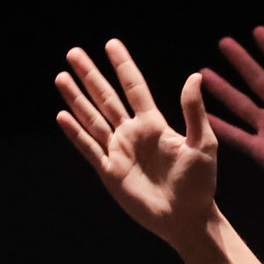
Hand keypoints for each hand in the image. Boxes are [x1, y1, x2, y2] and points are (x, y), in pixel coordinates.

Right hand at [55, 41, 220, 244]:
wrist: (187, 218)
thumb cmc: (201, 183)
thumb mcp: (203, 143)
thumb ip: (194, 111)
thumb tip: (194, 76)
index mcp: (154, 124)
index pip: (134, 87)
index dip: (122, 66)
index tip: (111, 44)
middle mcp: (132, 134)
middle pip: (106, 98)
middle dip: (90, 75)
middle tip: (74, 52)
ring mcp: (119, 152)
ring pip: (92, 118)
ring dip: (76, 98)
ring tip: (61, 77)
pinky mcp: (110, 172)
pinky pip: (89, 148)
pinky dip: (75, 133)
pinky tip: (62, 116)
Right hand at [198, 28, 263, 202]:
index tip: (257, 30)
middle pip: (256, 79)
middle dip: (241, 61)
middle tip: (224, 42)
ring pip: (240, 103)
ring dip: (223, 89)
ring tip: (204, 74)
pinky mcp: (260, 150)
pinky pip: (235, 135)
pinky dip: (219, 125)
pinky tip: (203, 114)